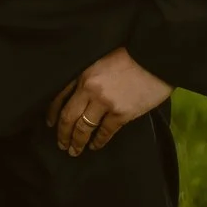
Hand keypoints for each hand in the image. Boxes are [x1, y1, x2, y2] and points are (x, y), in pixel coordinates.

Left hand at [45, 47, 172, 156]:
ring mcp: (105, 103)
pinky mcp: (121, 113)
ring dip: (77, 141)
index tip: (50, 123)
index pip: (60, 96)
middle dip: (62, 133)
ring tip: (74, 151)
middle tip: (60, 144)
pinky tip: (95, 146)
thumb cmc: (131, 55)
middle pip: (68, 116)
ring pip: (83, 128)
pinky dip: (98, 141)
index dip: (53, 112)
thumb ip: (90, 75)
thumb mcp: (102, 59)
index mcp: (84, 73)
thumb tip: (81, 94)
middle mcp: (90, 89)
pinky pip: (105, 132)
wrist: (156, 57)